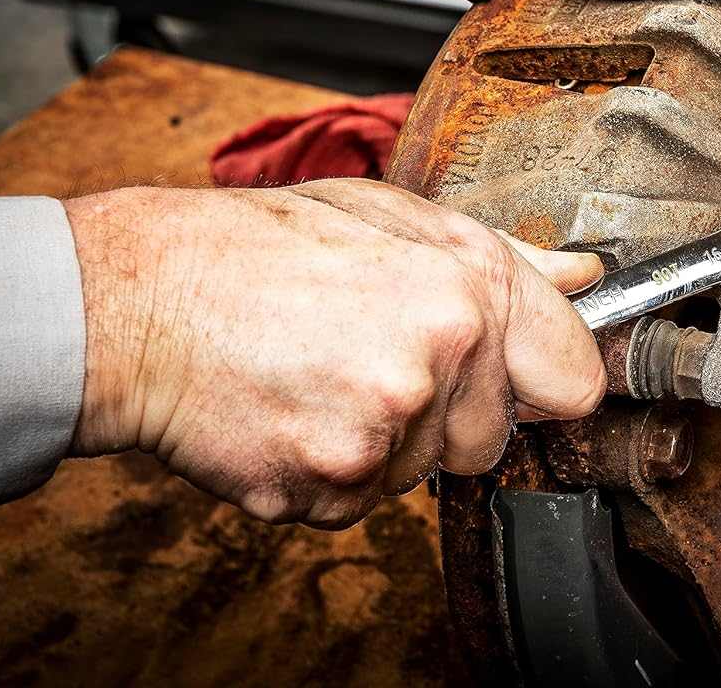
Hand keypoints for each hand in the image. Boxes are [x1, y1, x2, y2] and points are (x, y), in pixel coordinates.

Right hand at [63, 179, 603, 528]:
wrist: (138, 303)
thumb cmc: (262, 248)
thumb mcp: (395, 219)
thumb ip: (502, 257)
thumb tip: (583, 277)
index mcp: (466, 290)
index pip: (573, 379)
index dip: (542, 379)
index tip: (516, 375)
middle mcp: (436, 362)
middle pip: (492, 437)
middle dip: (447, 410)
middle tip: (372, 357)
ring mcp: (382, 430)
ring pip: (423, 470)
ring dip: (383, 440)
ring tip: (320, 374)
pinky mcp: (329, 485)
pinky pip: (360, 501)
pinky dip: (328, 472)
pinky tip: (291, 412)